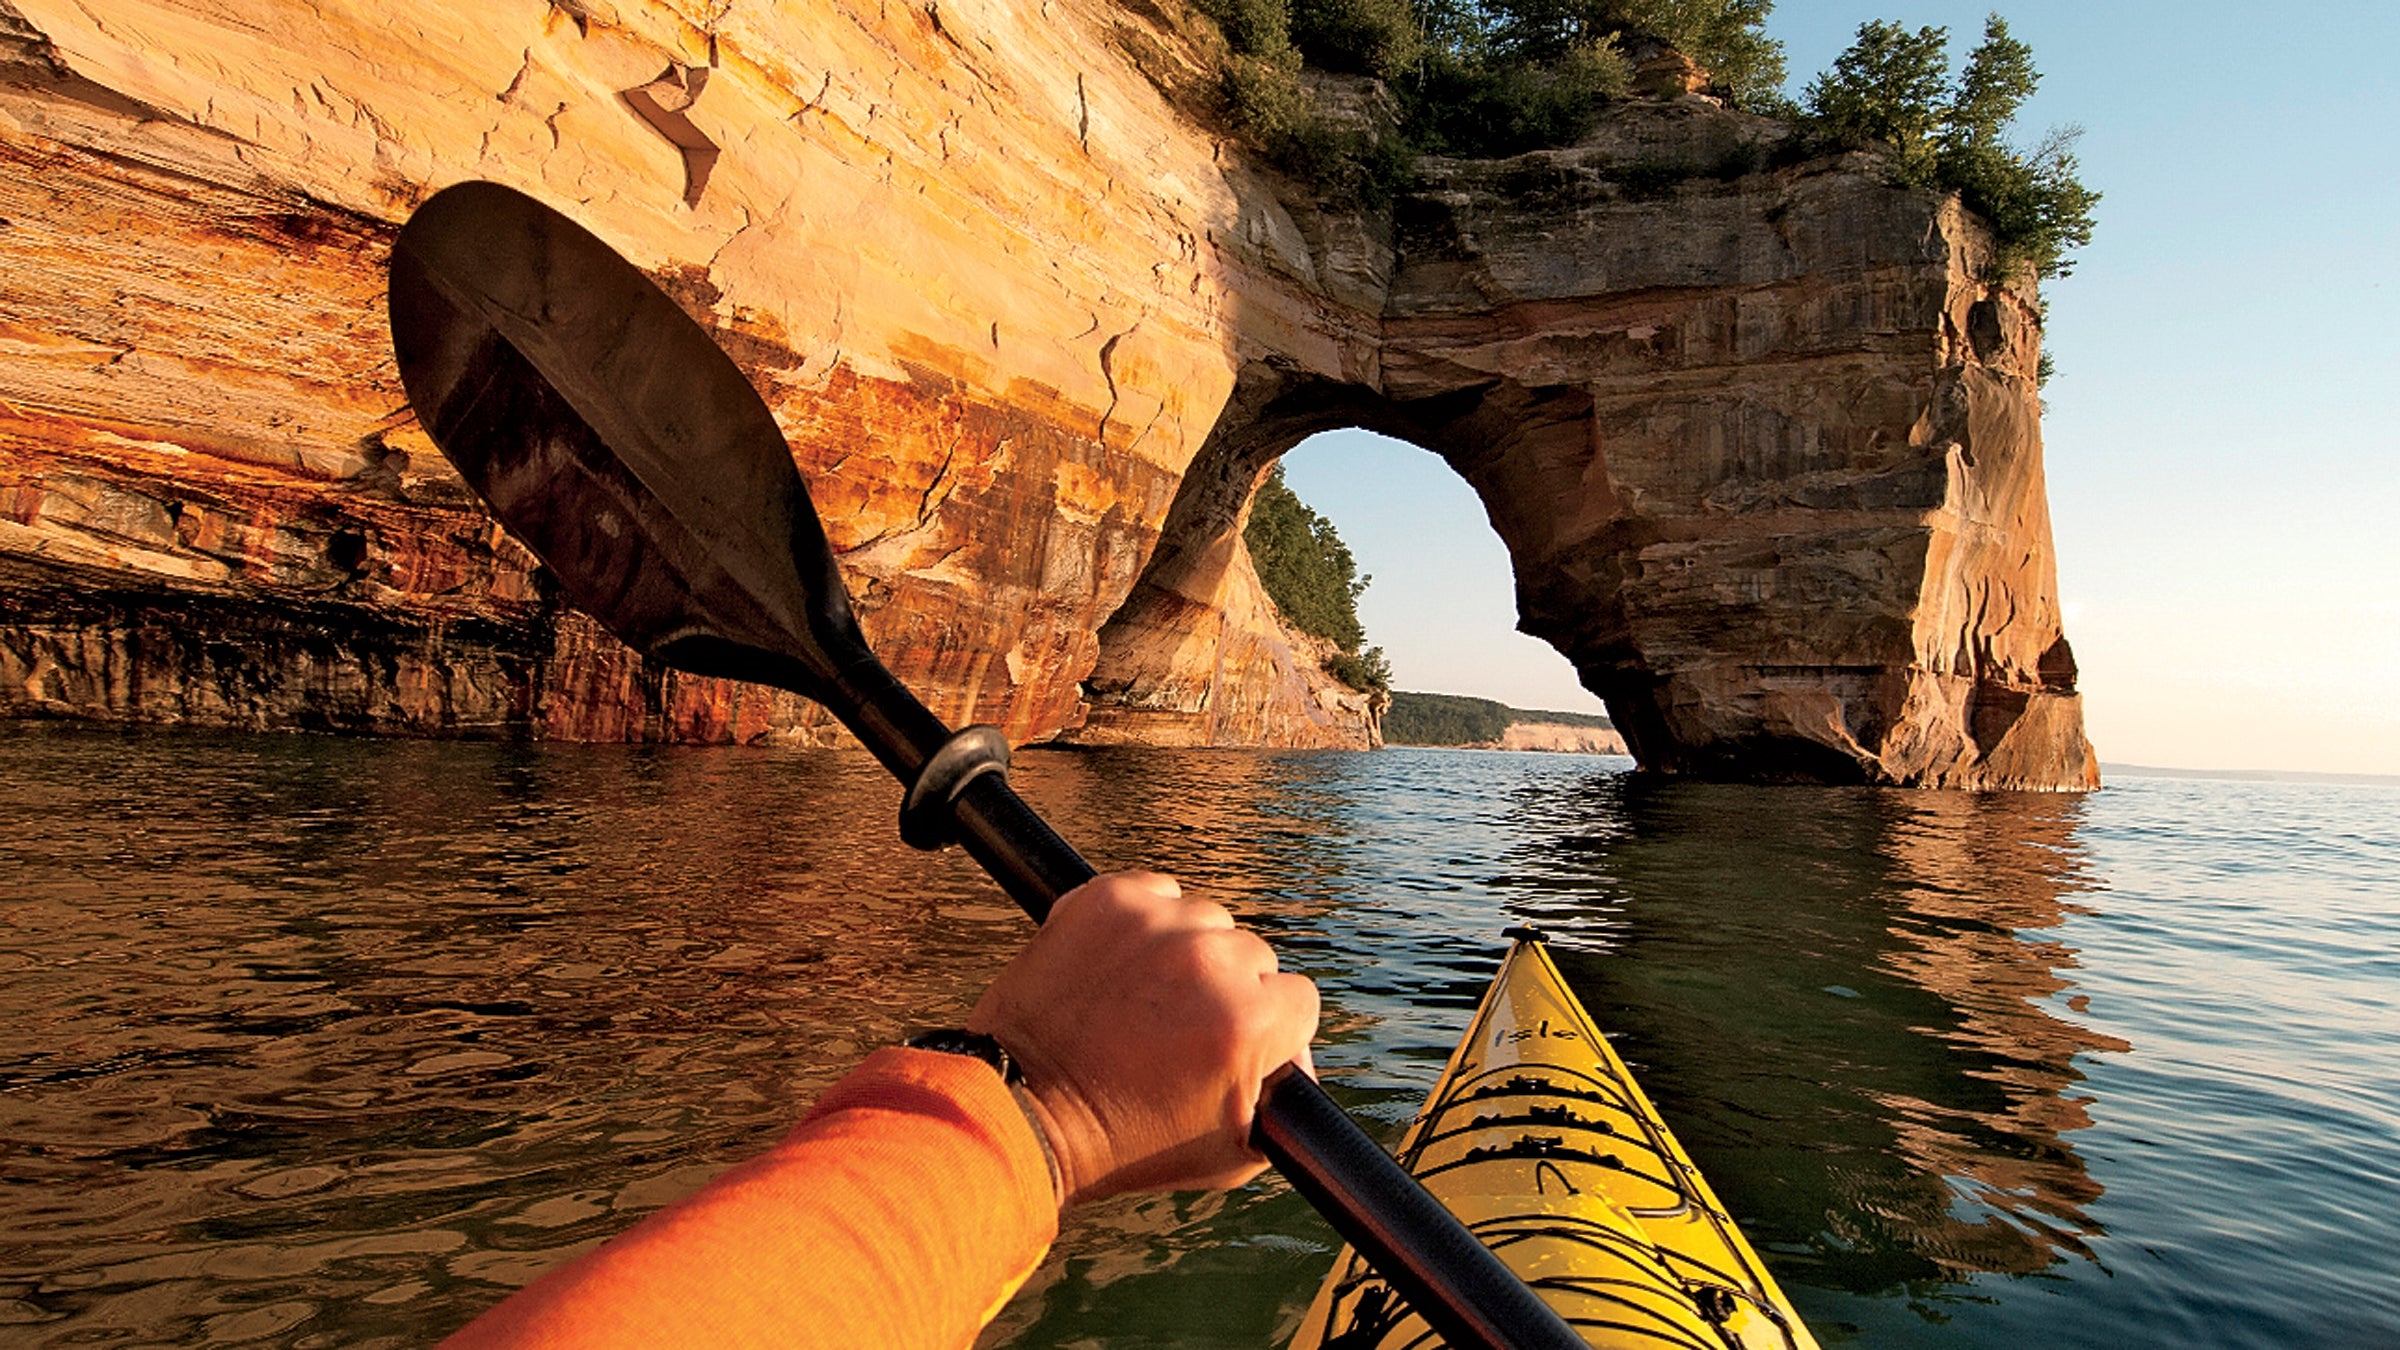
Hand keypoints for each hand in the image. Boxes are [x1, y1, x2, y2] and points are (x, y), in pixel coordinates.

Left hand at [967, 871, 1318, 1206]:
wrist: (1022, 1107)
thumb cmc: (1125, 1140)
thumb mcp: (1231, 1152)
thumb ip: (1284, 1101)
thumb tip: (1297, 1060)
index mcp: (1247, 1020)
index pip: (1299, 1001)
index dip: (1270, 1031)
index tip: (1234, 1046)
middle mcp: (1207, 960)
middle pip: (1253, 956)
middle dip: (1227, 991)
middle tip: (1181, 1028)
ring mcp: (1154, 922)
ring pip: (1206, 920)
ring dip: (1188, 952)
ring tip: (1146, 997)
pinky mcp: (1107, 897)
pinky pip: (1156, 892)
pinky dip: (1144, 923)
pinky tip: (1122, 965)